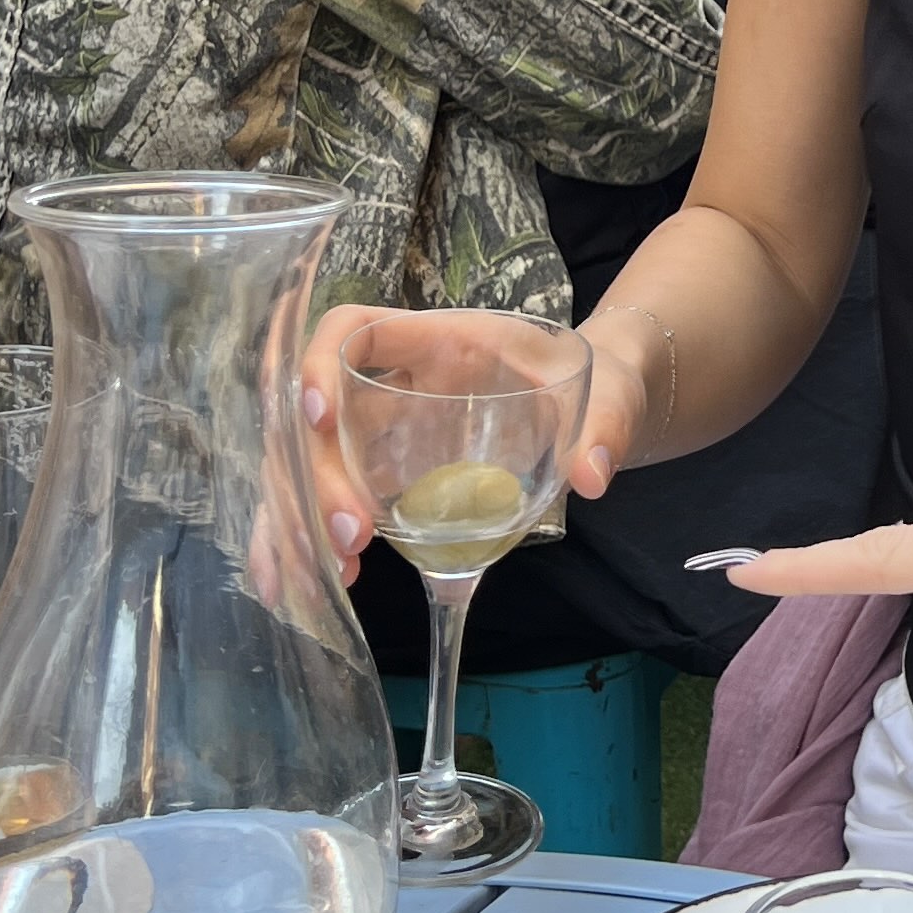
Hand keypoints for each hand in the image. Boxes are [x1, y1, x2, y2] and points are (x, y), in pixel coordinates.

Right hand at [299, 300, 655, 567]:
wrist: (596, 400)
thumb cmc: (593, 378)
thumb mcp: (610, 390)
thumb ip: (607, 423)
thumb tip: (593, 474)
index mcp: (442, 341)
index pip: (356, 328)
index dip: (321, 362)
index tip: (321, 418)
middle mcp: (395, 382)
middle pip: (319, 416)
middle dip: (318, 477)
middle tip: (352, 539)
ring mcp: (381, 430)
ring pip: (309, 464)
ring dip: (302, 520)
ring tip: (329, 575)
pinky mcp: (381, 475)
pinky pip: (327, 501)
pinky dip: (312, 542)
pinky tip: (317, 584)